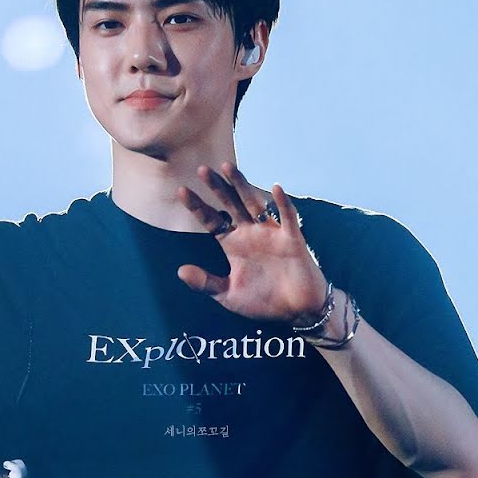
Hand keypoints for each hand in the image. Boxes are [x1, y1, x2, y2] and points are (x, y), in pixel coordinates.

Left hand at [176, 162, 326, 324]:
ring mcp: (270, 234)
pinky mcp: (292, 239)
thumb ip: (206, 283)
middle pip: (230, 205)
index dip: (197, 206)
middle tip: (202, 169)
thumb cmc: (264, 301)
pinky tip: (275, 188)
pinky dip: (283, 203)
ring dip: (241, 185)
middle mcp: (250, 234)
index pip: (211, 221)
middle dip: (217, 187)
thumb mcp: (229, 295)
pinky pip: (287, 218)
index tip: (181, 190)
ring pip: (254, 203)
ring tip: (228, 167)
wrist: (297, 311)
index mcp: (233, 245)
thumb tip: (181, 271)